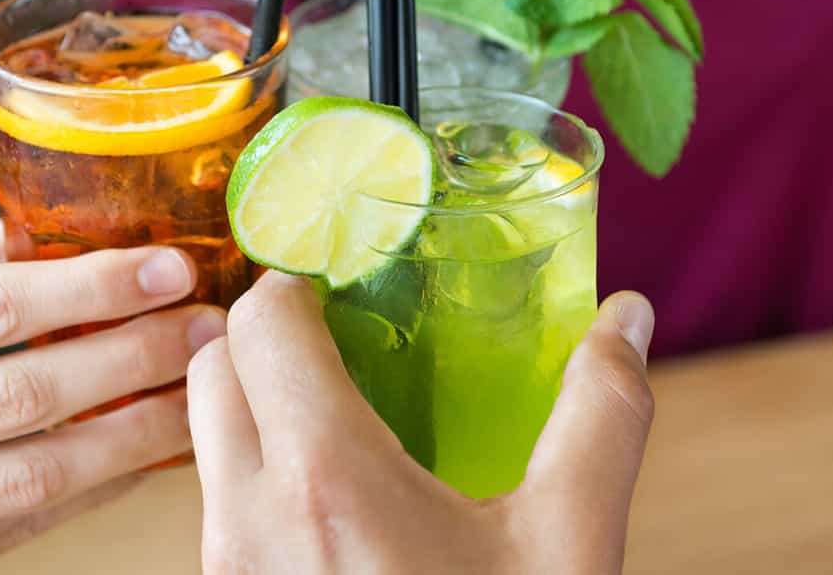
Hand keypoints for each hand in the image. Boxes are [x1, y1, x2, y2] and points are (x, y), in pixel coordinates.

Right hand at [0, 223, 226, 573]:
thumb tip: (47, 229)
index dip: (89, 288)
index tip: (166, 266)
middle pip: (24, 394)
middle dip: (134, 357)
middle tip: (210, 326)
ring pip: (37, 476)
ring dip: (137, 432)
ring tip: (204, 391)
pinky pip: (24, 529)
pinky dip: (98, 487)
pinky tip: (151, 451)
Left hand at [189, 272, 653, 573]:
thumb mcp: (568, 547)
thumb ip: (600, 417)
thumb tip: (628, 319)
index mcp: (326, 482)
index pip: (259, 325)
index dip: (295, 286)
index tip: (341, 286)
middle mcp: (247, 520)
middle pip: (214, 368)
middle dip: (265, 335)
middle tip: (337, 336)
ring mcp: (223, 566)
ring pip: (205, 436)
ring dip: (255, 400)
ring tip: (339, 407)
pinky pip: (215, 497)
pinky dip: (253, 463)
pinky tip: (330, 488)